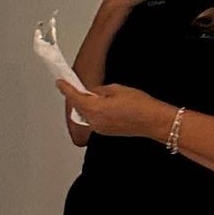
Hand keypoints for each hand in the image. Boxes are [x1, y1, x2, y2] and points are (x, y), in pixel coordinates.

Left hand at [58, 78, 173, 140]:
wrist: (154, 121)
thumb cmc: (140, 105)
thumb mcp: (117, 89)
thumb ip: (99, 90)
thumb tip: (92, 91)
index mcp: (94, 109)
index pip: (74, 97)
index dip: (66, 88)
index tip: (60, 82)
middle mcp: (94, 121)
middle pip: (78, 107)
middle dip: (77, 96)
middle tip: (77, 86)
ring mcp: (99, 128)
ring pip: (86, 114)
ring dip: (87, 105)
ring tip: (98, 96)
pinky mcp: (105, 132)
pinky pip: (94, 120)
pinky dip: (95, 112)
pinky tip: (104, 106)